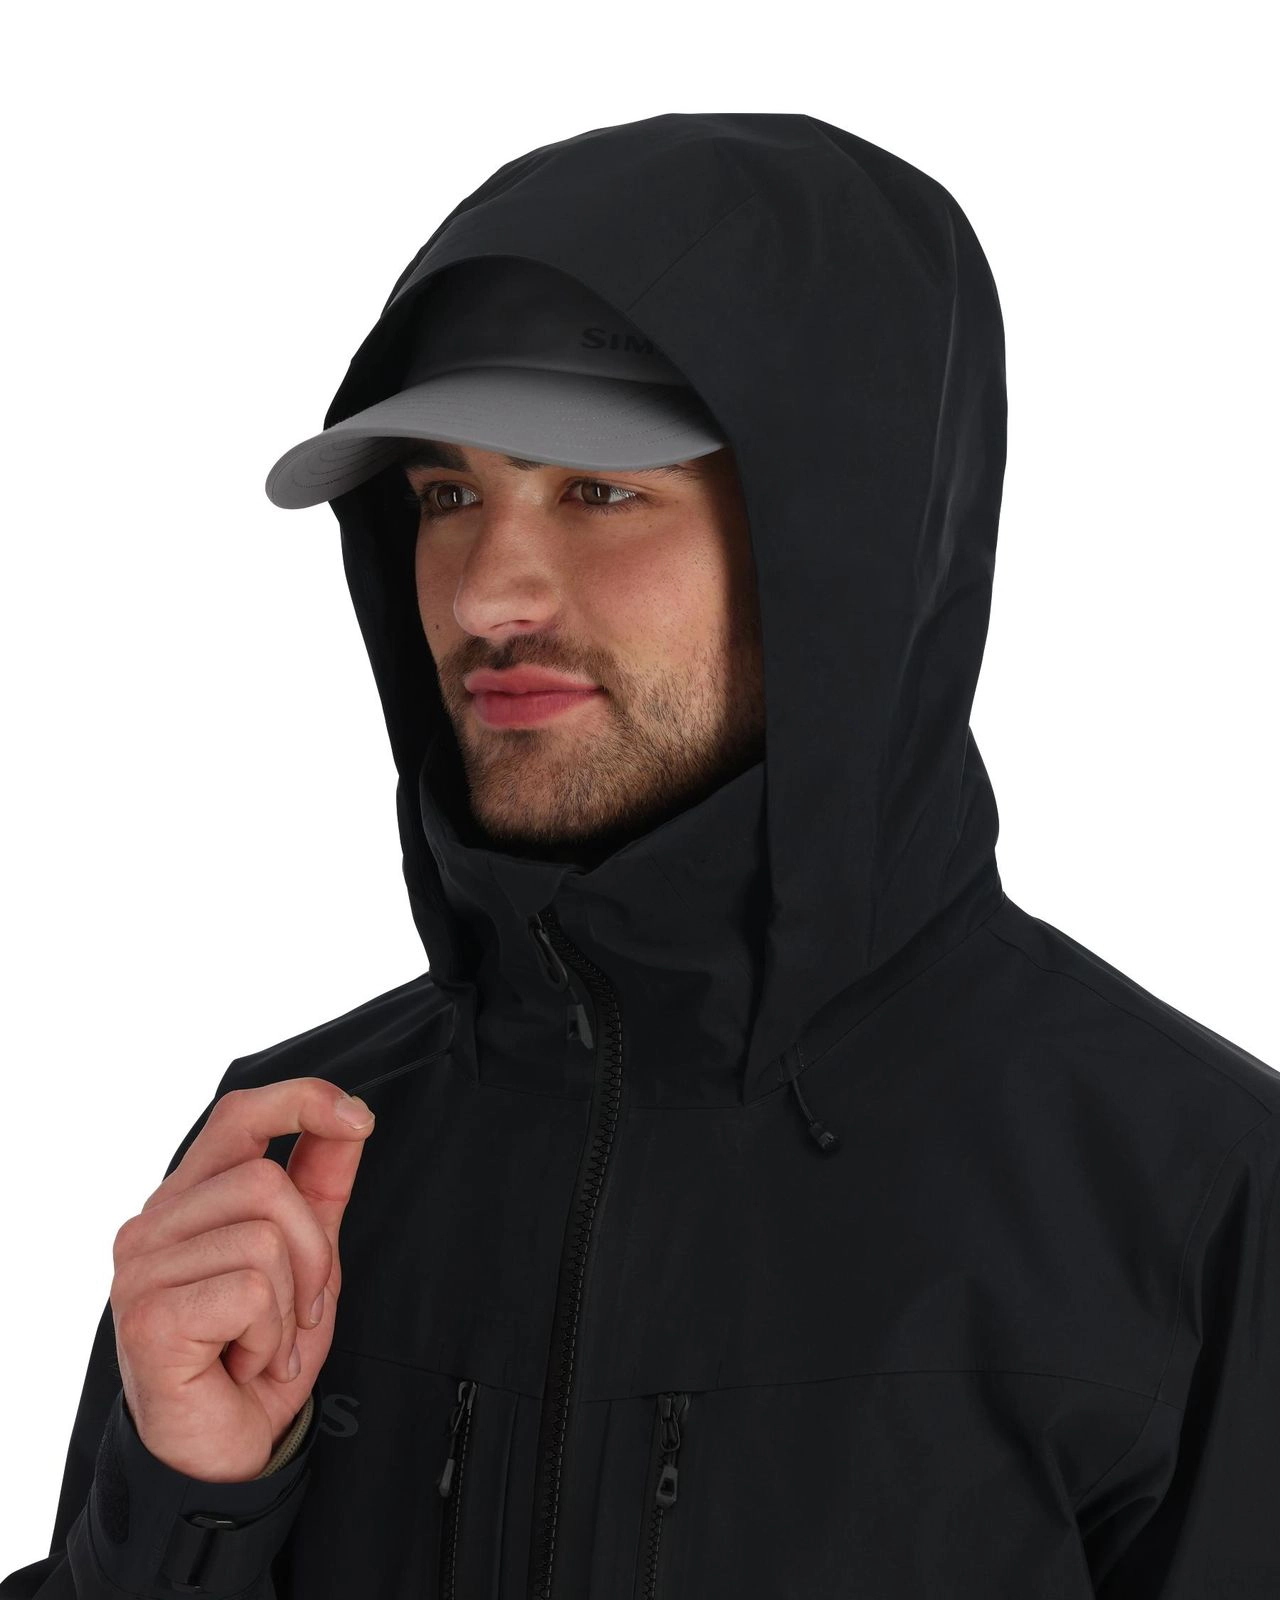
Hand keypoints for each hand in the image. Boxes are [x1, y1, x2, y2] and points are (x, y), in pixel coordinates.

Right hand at [109, 1077, 375, 1481]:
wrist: (223, 1450)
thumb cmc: (256, 1351)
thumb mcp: (307, 1258)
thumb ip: (321, 1186)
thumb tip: (350, 1117)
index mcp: (185, 1199)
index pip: (238, 1115)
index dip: (301, 1101)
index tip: (357, 1118)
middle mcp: (151, 1225)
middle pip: (267, 1184)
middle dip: (313, 1252)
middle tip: (299, 1310)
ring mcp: (141, 1269)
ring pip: (265, 1238)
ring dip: (291, 1304)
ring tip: (263, 1340)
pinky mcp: (150, 1316)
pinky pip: (253, 1291)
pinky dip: (270, 1335)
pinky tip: (243, 1362)